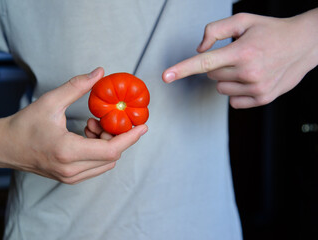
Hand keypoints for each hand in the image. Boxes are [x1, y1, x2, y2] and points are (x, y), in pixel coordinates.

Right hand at [0, 67, 147, 183]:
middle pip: (112, 156)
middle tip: (106, 118)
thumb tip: (99, 73)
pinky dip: (99, 151)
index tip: (143, 126)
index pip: (111, 150)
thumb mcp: (51, 101)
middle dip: (116, 136)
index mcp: (68, 151)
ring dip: (107, 143)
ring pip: (105, 162)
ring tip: (91, 125)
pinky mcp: (69, 178)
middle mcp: (71, 169)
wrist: (4, 147)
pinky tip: (87, 135)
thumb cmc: (24, 125)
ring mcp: (70, 177)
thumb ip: (77, 86)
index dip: (130, 138)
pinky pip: (96, 166)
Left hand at [163, 9, 317, 107]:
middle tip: (238, 55)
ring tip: (247, 66)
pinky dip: (236, 91)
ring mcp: (256, 88)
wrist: (304, 44)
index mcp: (242, 51)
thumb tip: (199, 50)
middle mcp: (248, 72)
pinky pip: (233, 101)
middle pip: (211, 75)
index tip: (166, 76)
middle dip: (218, 65)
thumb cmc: (272, 30)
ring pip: (220, 88)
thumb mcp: (243, 20)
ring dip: (227, 78)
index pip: (204, 62)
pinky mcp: (262, 99)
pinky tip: (251, 78)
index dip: (183, 69)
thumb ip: (216, 30)